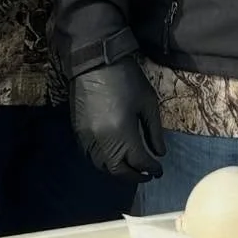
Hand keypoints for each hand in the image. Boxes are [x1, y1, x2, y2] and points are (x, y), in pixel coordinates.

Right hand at [70, 57, 165, 180]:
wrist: (95, 61)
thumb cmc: (126, 79)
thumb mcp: (148, 102)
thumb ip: (154, 131)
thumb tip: (159, 153)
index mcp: (122, 133)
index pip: (138, 161)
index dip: (151, 168)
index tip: (159, 170)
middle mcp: (102, 141)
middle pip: (118, 170)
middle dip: (134, 176)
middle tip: (146, 175)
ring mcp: (87, 137)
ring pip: (102, 166)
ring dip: (118, 171)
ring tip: (131, 167)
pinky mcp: (78, 132)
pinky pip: (90, 156)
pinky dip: (104, 161)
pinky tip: (114, 157)